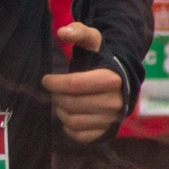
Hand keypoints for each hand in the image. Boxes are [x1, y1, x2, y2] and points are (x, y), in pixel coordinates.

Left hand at [43, 22, 123, 143]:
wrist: (122, 79)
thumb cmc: (102, 58)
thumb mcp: (93, 40)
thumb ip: (78, 32)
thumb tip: (62, 33)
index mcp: (112, 79)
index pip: (75, 85)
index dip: (56, 82)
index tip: (46, 79)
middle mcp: (114, 103)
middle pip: (72, 104)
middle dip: (57, 96)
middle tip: (53, 90)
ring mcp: (112, 120)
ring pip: (74, 121)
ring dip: (60, 111)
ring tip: (59, 101)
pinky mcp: (106, 132)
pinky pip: (80, 136)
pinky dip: (68, 127)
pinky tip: (67, 115)